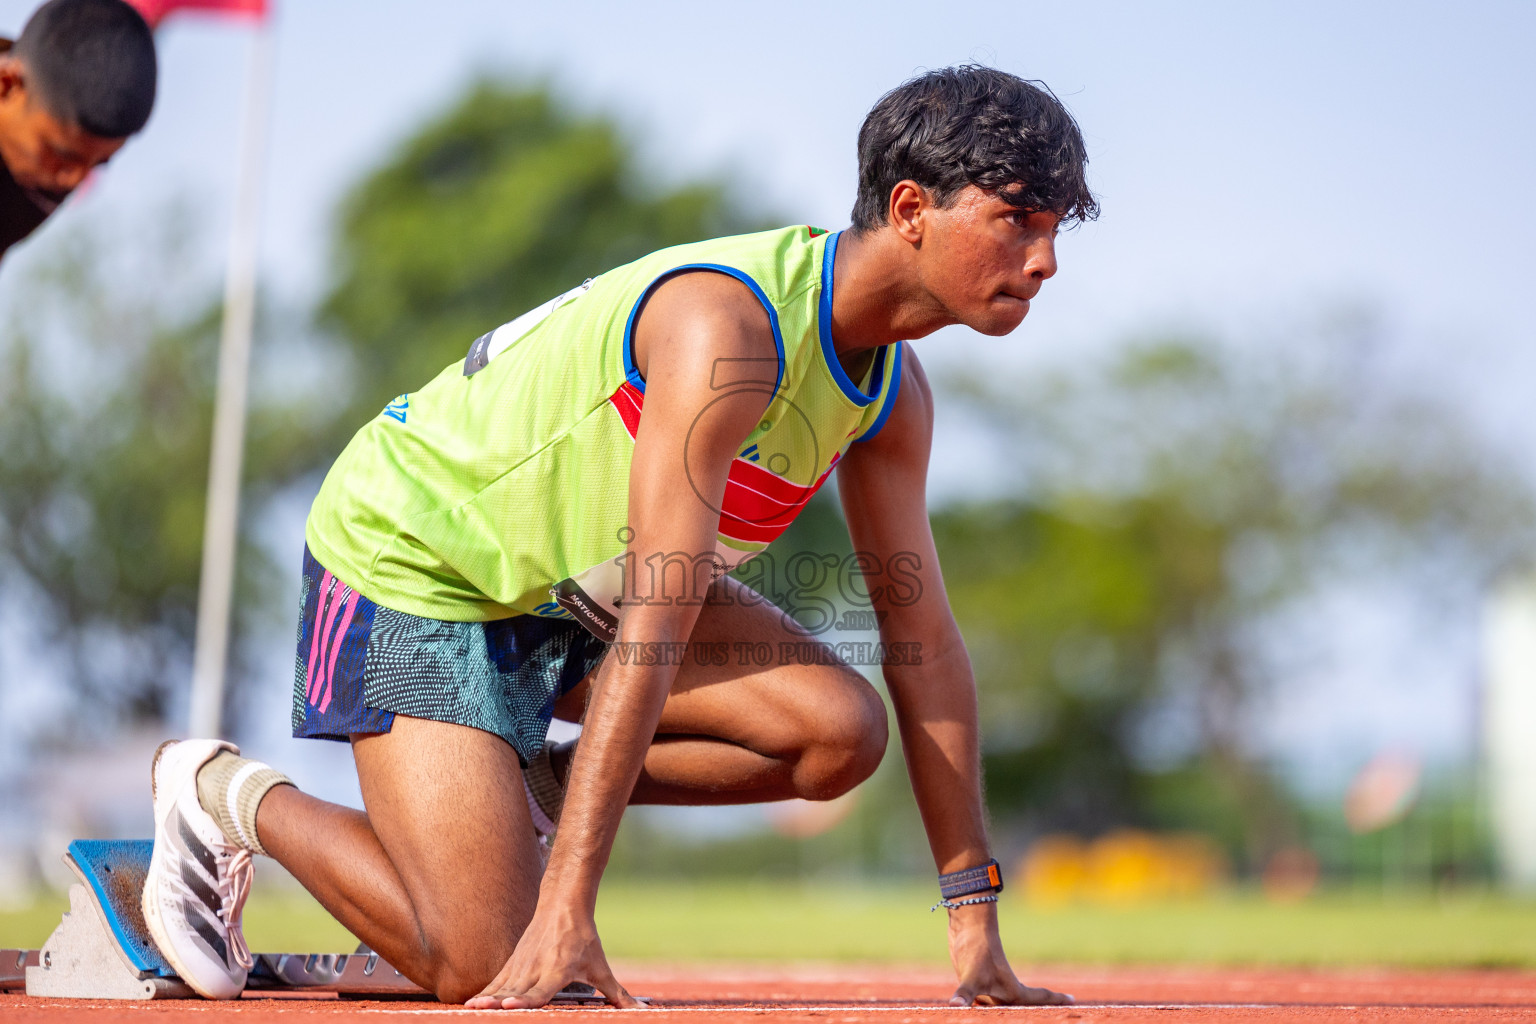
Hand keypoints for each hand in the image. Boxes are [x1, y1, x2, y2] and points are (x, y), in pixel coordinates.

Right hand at [466, 898, 638, 1008]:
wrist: (563, 905)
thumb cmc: (584, 938)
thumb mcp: (600, 966)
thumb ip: (617, 992)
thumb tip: (640, 1008)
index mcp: (558, 970)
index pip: (539, 990)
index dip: (526, 999)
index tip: (511, 1004)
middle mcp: (537, 968)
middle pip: (515, 991)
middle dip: (500, 1004)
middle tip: (485, 1012)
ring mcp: (522, 965)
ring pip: (502, 986)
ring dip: (487, 999)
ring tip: (473, 1009)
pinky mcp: (513, 962)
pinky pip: (496, 981)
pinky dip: (484, 993)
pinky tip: (472, 1005)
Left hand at [945, 898, 1071, 1006]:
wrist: (966, 924)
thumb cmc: (976, 949)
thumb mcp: (971, 975)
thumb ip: (965, 994)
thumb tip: (954, 1006)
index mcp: (1012, 993)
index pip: (1038, 1000)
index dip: (1056, 1001)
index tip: (1074, 1000)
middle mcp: (1003, 992)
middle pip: (1019, 1010)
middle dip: (1030, 1013)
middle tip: (1048, 1018)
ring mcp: (989, 986)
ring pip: (998, 1007)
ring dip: (1004, 1013)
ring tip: (1011, 1015)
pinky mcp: (974, 981)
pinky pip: (979, 1001)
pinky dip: (977, 1006)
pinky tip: (972, 1008)